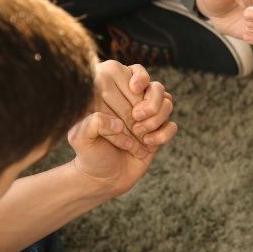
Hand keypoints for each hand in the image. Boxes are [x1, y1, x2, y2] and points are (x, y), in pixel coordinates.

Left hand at [69, 68, 177, 196]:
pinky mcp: (158, 130)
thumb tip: (118, 123)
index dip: (136, 79)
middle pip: (154, 86)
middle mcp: (130, 100)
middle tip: (136, 120)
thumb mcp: (80, 138)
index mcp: (110, 92)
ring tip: (140, 133)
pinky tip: (148, 144)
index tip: (134, 88)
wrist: (103, 177)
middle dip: (148, 105)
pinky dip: (163, 134)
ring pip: (167, 102)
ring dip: (156, 118)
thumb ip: (91, 124)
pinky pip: (172, 125)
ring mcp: (147, 114)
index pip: (130, 74)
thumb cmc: (89, 154)